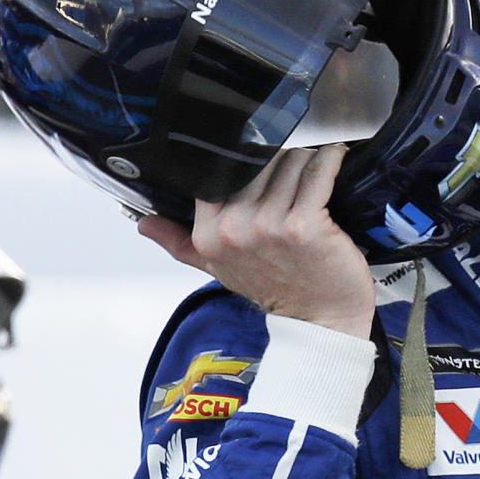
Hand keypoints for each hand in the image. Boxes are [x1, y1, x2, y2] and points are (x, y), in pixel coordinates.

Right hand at [138, 145, 375, 338]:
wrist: (319, 321)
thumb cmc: (278, 292)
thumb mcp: (220, 269)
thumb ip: (180, 243)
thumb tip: (145, 224)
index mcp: (208, 234)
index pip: (220, 171)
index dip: (244, 159)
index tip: (261, 157)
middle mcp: (234, 228)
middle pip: (258, 160)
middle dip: (281, 157)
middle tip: (296, 166)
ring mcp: (269, 225)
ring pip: (290, 162)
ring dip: (308, 159)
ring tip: (316, 168)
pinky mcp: (304, 224)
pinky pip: (318, 173)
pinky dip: (329, 160)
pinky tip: (334, 158)